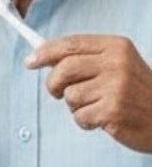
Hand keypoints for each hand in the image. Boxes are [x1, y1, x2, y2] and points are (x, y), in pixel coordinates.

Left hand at [27, 35, 151, 151]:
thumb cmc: (137, 93)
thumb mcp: (118, 65)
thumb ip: (86, 59)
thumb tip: (44, 57)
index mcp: (117, 47)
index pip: (71, 44)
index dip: (46, 52)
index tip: (30, 61)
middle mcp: (117, 63)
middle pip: (63, 69)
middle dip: (53, 84)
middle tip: (56, 93)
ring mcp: (116, 87)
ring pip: (69, 96)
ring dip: (76, 106)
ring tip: (98, 106)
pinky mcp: (113, 110)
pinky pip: (79, 116)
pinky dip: (86, 122)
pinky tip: (104, 119)